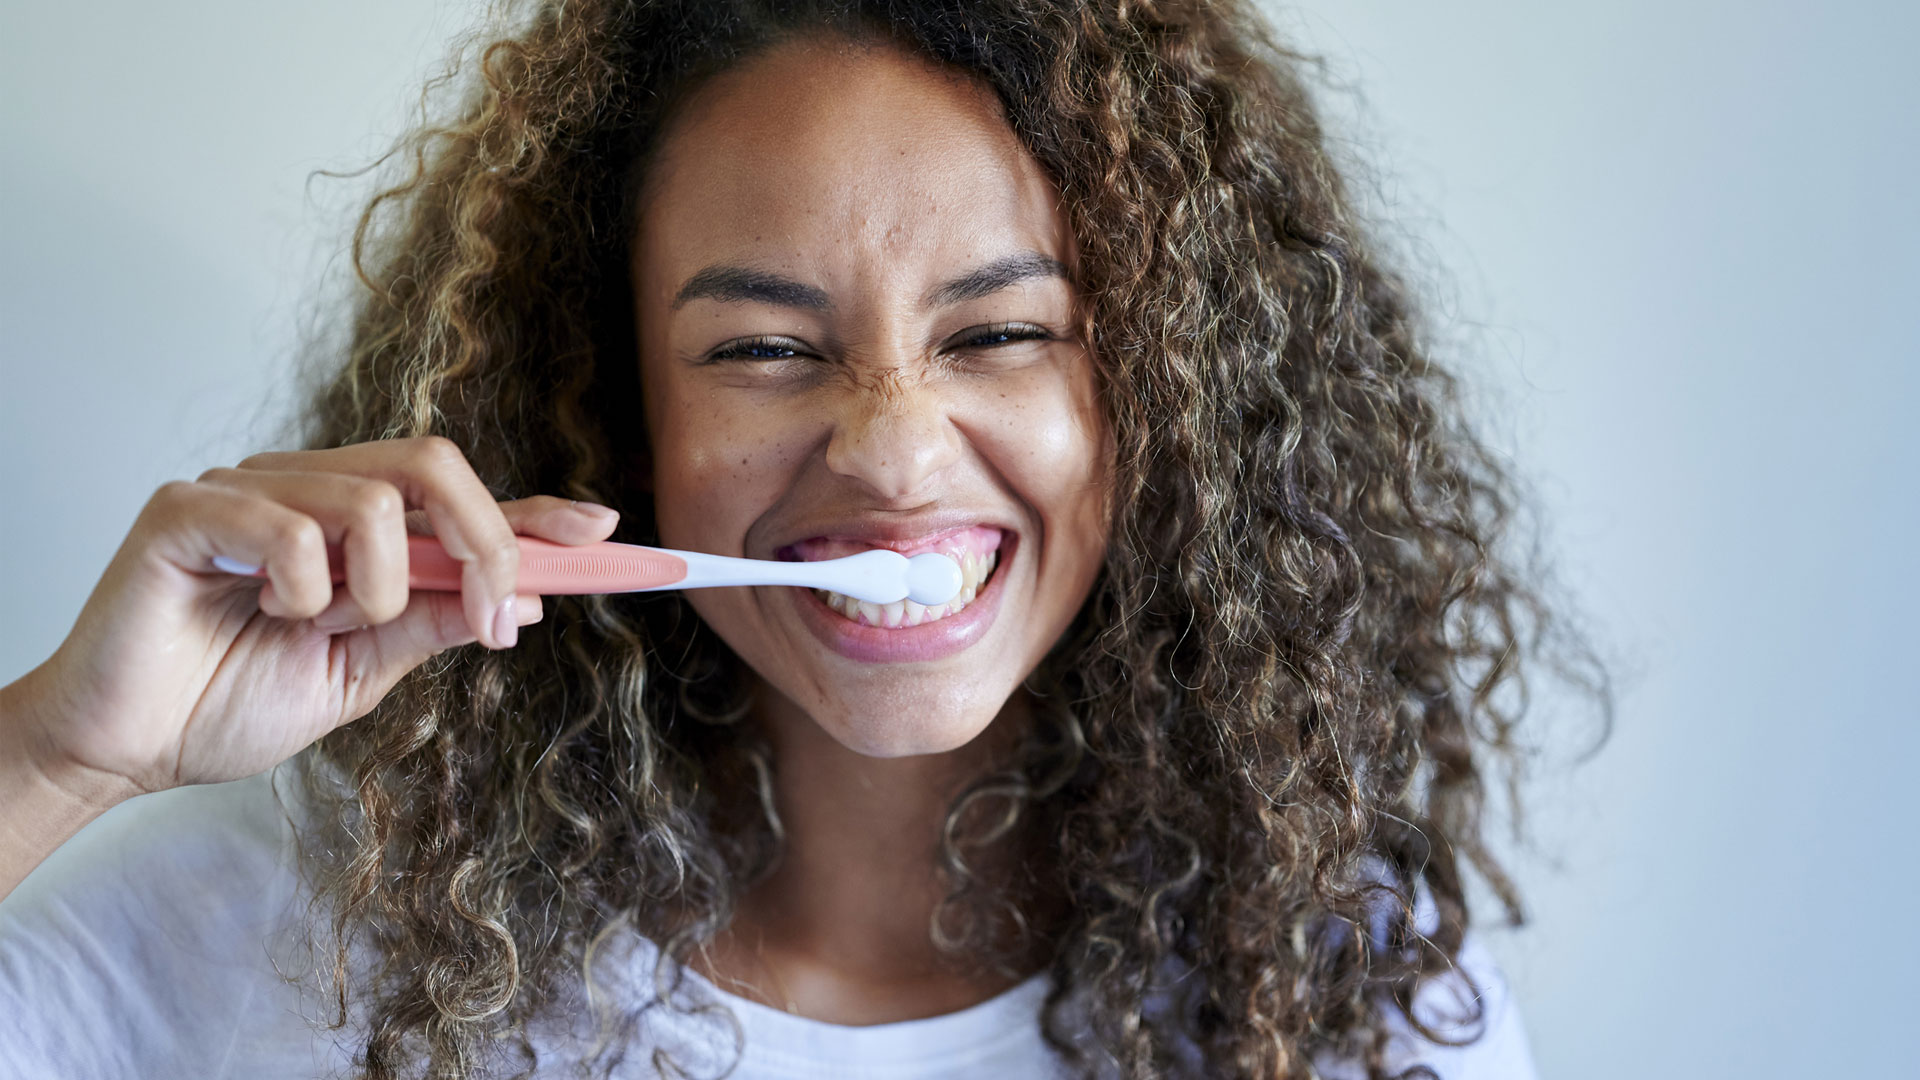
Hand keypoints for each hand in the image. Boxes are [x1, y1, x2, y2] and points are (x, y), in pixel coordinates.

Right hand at [2, 436, 617, 802]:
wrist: (126, 750)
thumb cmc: (227, 703)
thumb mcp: (361, 673)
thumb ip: (431, 624)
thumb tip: (523, 596)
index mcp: (351, 524)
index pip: (457, 496)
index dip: (532, 512)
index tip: (602, 533)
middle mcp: (305, 487)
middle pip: (432, 465)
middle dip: (486, 543)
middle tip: (486, 621)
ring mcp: (247, 488)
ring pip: (373, 497)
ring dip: (376, 585)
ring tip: (322, 628)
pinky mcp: (189, 508)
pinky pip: (288, 522)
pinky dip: (301, 584)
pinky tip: (269, 613)